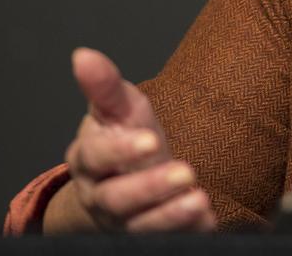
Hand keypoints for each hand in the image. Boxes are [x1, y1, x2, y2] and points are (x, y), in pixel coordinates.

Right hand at [59, 48, 216, 232]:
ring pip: (140, 226)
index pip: (97, 158)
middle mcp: (101, 195)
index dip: (121, 151)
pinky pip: (165, 241)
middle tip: (184, 172)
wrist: (128, 178)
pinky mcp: (149, 236)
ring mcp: (124, 221)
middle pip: (117, 198)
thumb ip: (104, 86)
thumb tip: (83, 55)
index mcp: (88, 160)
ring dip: (170, 216)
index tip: (150, 139)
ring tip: (199, 200)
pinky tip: (208, 219)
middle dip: (150, 188)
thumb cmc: (123, 136)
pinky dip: (188, 231)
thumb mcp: (118, 109)